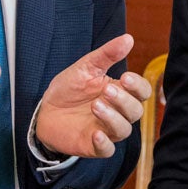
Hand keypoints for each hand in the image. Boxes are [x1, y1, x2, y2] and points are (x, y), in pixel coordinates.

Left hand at [33, 34, 151, 157]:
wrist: (45, 111)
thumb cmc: (69, 89)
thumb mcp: (85, 67)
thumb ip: (107, 55)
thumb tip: (128, 38)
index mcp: (121, 93)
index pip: (142, 92)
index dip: (138, 86)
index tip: (125, 77)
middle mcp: (118, 113)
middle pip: (136, 111)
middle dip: (124, 100)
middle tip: (107, 90)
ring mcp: (107, 130)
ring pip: (123, 130)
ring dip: (113, 118)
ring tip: (96, 105)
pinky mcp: (93, 146)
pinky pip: (107, 150)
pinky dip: (104, 144)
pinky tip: (95, 134)